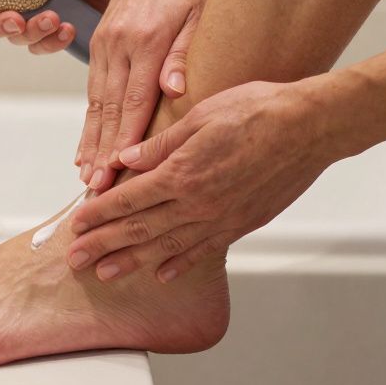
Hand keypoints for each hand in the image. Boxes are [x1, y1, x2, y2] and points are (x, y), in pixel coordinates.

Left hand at [66, 79, 354, 282]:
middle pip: (139, 229)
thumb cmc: (259, 111)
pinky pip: (203, 250)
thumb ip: (160, 144)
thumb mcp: (201, 115)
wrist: (311, 128)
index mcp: (181, 172)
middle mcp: (197, 202)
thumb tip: (124, 159)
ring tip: (105, 273)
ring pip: (166, 247)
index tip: (75, 224)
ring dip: (131, 261)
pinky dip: (178, 263)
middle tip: (75, 259)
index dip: (98, 213)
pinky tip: (161, 273)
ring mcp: (220, 218)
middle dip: (103, 245)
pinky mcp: (241, 224)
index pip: (127, 199)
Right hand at [76, 0, 212, 189]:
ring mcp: (106, 43)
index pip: (132, 103)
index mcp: (146, 41)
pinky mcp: (101, 41)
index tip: (115, 173)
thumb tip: (175, 91)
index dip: (123, 142)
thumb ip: (183, 55)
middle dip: (101, 152)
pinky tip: (87, 143)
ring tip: (86, 174)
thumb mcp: (200, 15)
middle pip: (107, 110)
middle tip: (96, 188)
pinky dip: (89, 119)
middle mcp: (119, 44)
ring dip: (90, 140)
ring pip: (95, 102)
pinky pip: (92, 88)